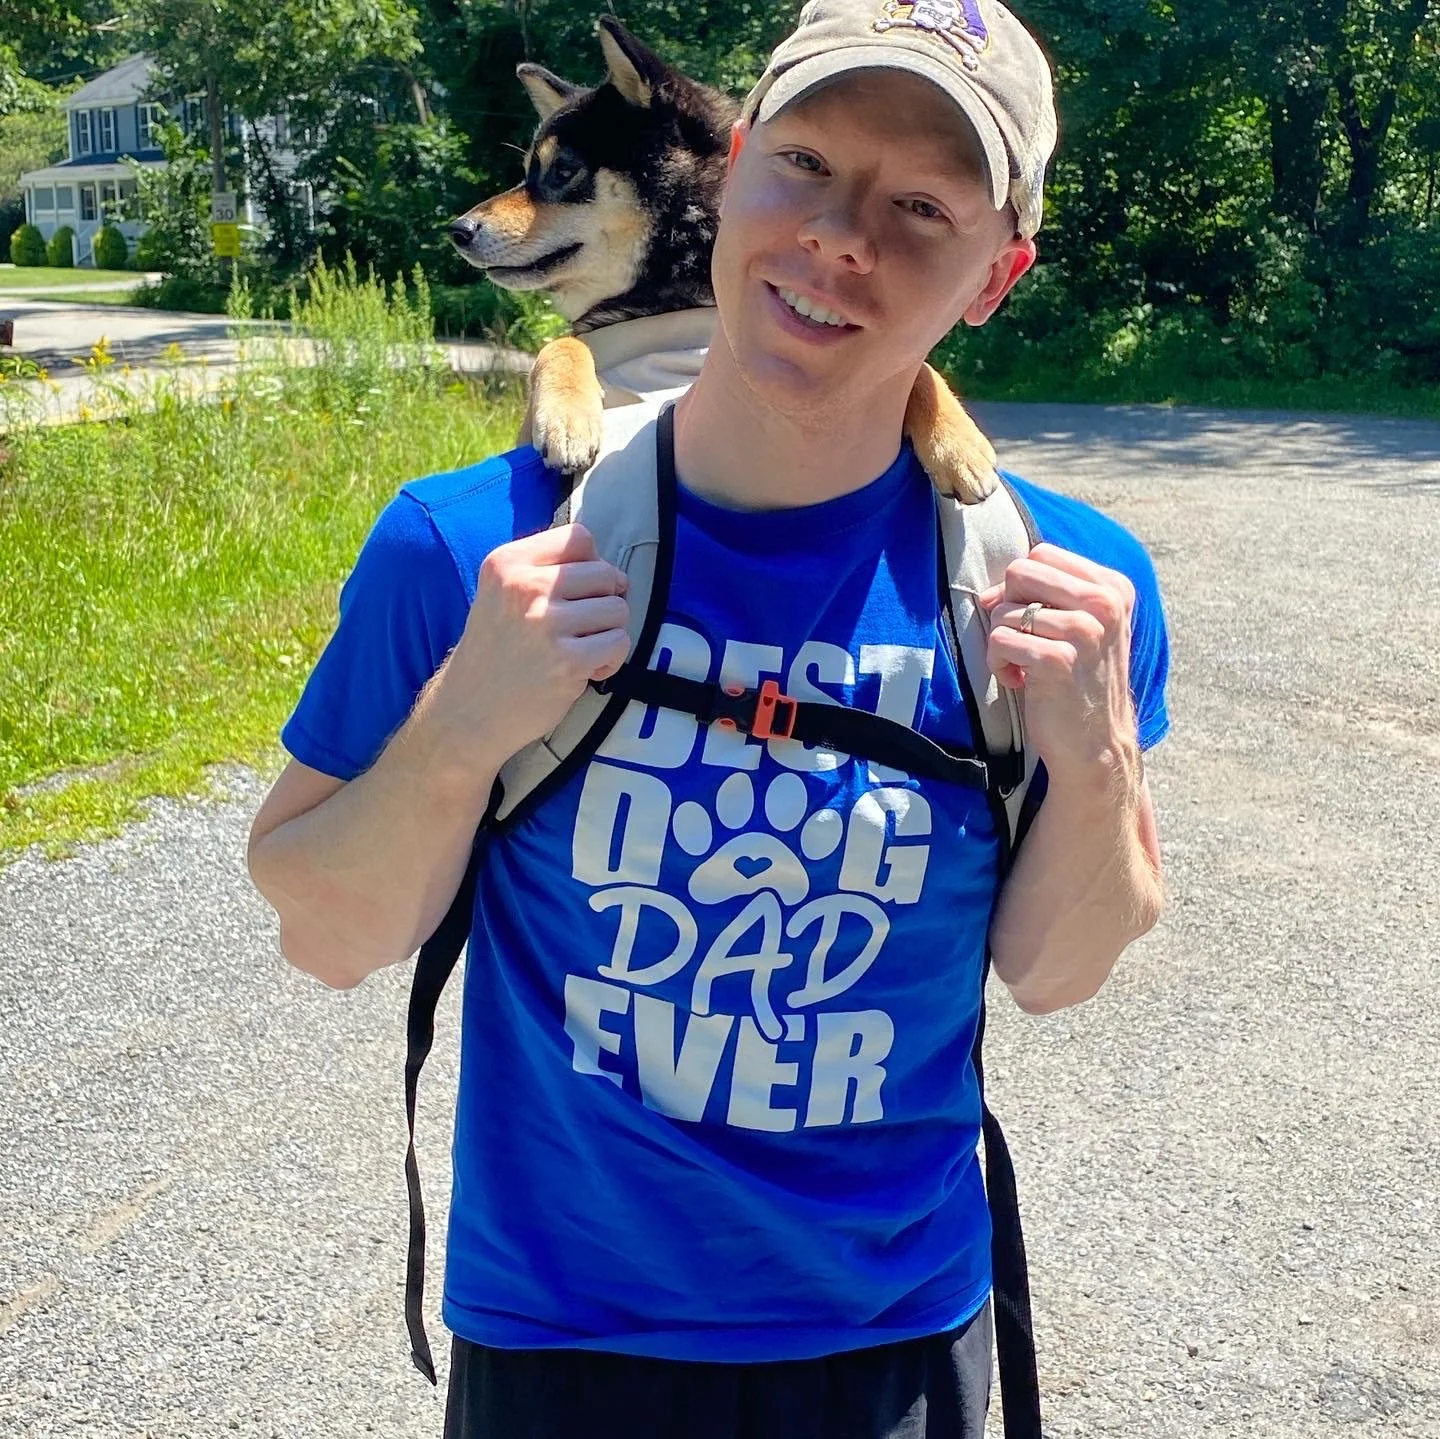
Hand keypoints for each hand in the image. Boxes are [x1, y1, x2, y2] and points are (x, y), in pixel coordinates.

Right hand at [432, 524, 629, 771]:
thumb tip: (610, 569)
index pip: (578, 537)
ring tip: (582, 650)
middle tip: (584, 626)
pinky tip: (586, 669)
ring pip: (617, 609)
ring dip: (609, 632)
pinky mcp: (567, 660)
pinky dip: (611, 659)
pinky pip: (619, 642)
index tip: (581, 591)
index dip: (592, 563)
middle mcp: (525, 586)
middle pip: (605, 573)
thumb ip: (545, 571)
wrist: (468, 711)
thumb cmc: (495, 652)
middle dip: (605, 600)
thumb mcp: (501, 594)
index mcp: (507, 563)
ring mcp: (546, 623)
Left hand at [979, 543, 1139, 787]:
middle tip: (1022, 641)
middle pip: (1020, 572)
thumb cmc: (1078, 681)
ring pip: (1004, 611)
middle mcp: (1104, 603)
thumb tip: (987, 593)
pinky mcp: (1058, 660)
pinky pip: (998, 640)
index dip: (1020, 586)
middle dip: (1007, 608)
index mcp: (1112, 587)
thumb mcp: (1080, 627)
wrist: (1096, 743)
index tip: (1029, 620)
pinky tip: (1018, 681)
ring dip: (1001, 644)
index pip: (1042, 554)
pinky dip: (998, 664)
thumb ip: (1045, 596)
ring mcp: (1084, 631)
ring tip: (1023, 667)